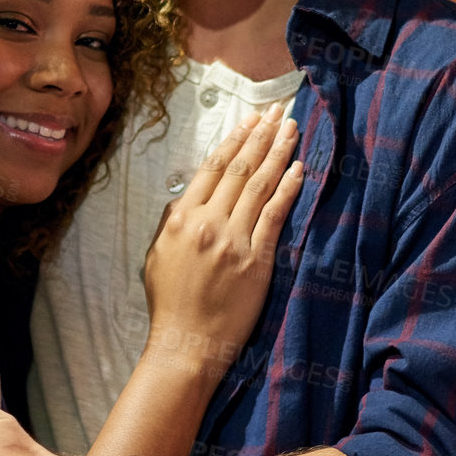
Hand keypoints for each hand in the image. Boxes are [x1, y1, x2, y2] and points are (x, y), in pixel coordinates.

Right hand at [140, 106, 303, 381]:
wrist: (186, 344)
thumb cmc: (170, 303)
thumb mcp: (157, 255)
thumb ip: (171, 221)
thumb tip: (187, 196)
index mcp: (180, 218)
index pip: (212, 168)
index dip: (234, 140)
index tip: (249, 120)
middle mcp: (207, 223)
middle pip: (240, 169)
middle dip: (260, 135)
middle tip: (276, 111)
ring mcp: (233, 241)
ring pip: (260, 185)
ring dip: (277, 152)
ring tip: (290, 129)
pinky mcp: (256, 261)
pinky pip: (275, 216)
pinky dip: (288, 189)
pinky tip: (299, 169)